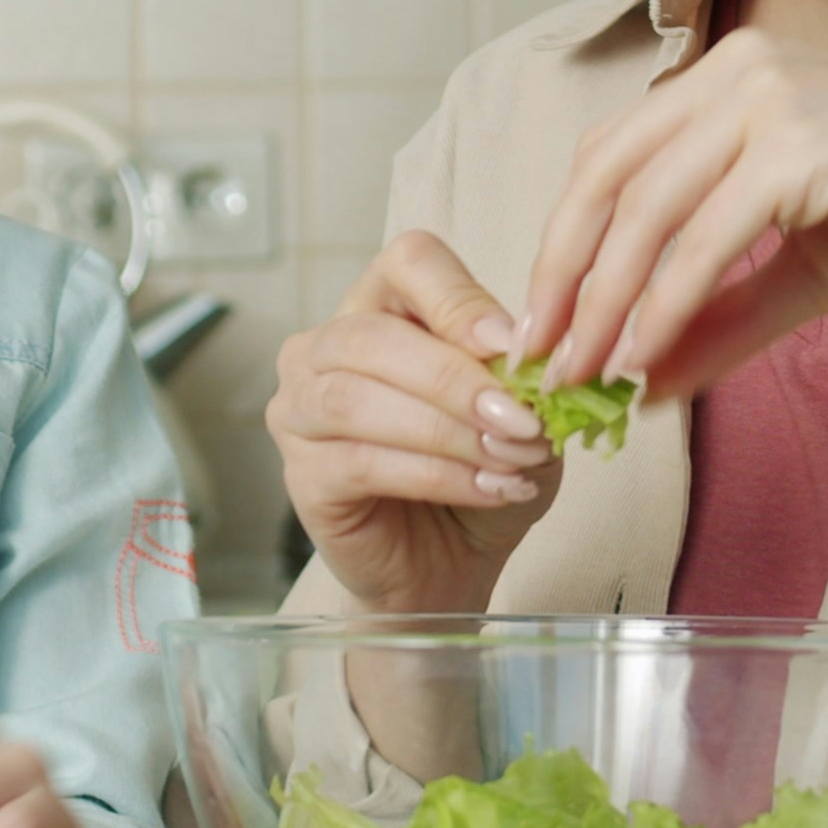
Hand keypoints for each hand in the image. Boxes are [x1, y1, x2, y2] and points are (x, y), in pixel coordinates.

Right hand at [268, 232, 561, 614]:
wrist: (450, 565)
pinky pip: (359, 461)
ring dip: (446, 430)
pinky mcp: (300, 474)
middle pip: (374, 335)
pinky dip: (434, 475)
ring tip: (509, 460)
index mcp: (382, 306)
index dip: (461, 300)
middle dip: (457, 379)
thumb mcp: (518, 414)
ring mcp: (299, 409)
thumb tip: (527, 358)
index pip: (409, 263)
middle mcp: (324, 346)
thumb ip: (516, 379)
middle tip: (523, 421)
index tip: (514, 348)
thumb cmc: (479, 472)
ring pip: (356, 398)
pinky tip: (486, 488)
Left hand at [523, 29, 827, 401]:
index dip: (565, 237)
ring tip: (585, 375)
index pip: (611, 153)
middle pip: (606, 175)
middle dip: (564, 273)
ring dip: (605, 304)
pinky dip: (663, 308)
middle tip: (540, 356)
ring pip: (645, 212)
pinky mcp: (797, 146)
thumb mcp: (803, 265)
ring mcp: (767, 100)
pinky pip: (703, 241)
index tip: (546, 318)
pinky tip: (644, 359)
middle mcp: (738, 70)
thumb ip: (720, 312)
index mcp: (730, 73)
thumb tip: (643, 382)